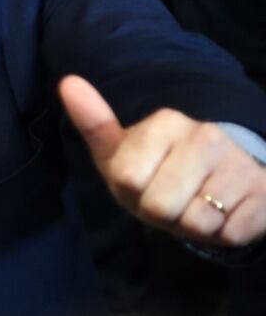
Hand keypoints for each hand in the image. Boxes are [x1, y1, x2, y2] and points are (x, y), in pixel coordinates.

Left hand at [61, 75, 265, 246]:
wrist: (226, 184)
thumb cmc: (160, 171)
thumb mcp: (122, 152)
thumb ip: (94, 122)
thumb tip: (68, 82)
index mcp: (166, 122)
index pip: (128, 179)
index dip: (132, 193)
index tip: (145, 182)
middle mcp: (205, 136)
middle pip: (159, 206)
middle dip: (161, 214)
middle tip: (173, 199)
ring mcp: (239, 163)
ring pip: (195, 222)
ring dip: (192, 225)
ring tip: (198, 205)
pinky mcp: (263, 193)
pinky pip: (229, 233)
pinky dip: (222, 233)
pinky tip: (226, 213)